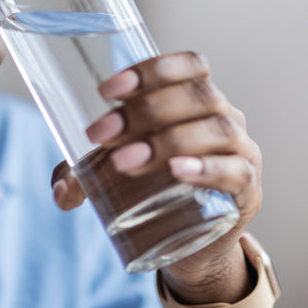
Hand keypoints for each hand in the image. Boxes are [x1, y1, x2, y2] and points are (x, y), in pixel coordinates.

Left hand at [50, 51, 262, 304]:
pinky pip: (235, 171)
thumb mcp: (118, 172)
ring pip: (215, 129)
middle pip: (196, 95)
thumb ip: (84, 174)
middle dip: (144, 110)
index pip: (189, 65)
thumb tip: (60, 192)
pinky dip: (206, 167)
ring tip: (124, 160)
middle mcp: (225, 116)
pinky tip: (177, 170)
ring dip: (167, 140)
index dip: (152, 70)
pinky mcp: (247, 191)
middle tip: (101, 134)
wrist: (195, 243)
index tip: (107, 91)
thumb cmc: (157, 188)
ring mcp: (241, 152)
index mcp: (196, 98)